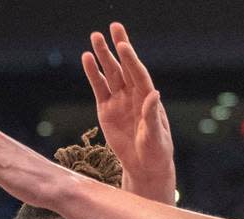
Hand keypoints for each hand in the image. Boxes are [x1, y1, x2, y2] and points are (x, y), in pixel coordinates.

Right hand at [82, 22, 174, 196]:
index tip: (123, 45)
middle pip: (125, 67)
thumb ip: (153, 116)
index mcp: (148, 98)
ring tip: (95, 37)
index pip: (138, 74)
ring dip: (103, 56)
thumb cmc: (156, 152)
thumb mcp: (156, 137)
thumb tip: (154, 93)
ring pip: (110, 74)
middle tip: (113, 27)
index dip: (131, 60)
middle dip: (119, 47)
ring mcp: (119, 101)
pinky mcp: (106, 110)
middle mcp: (133, 95)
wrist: (144, 166)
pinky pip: (99, 88)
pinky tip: (87, 59)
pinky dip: (93, 74)